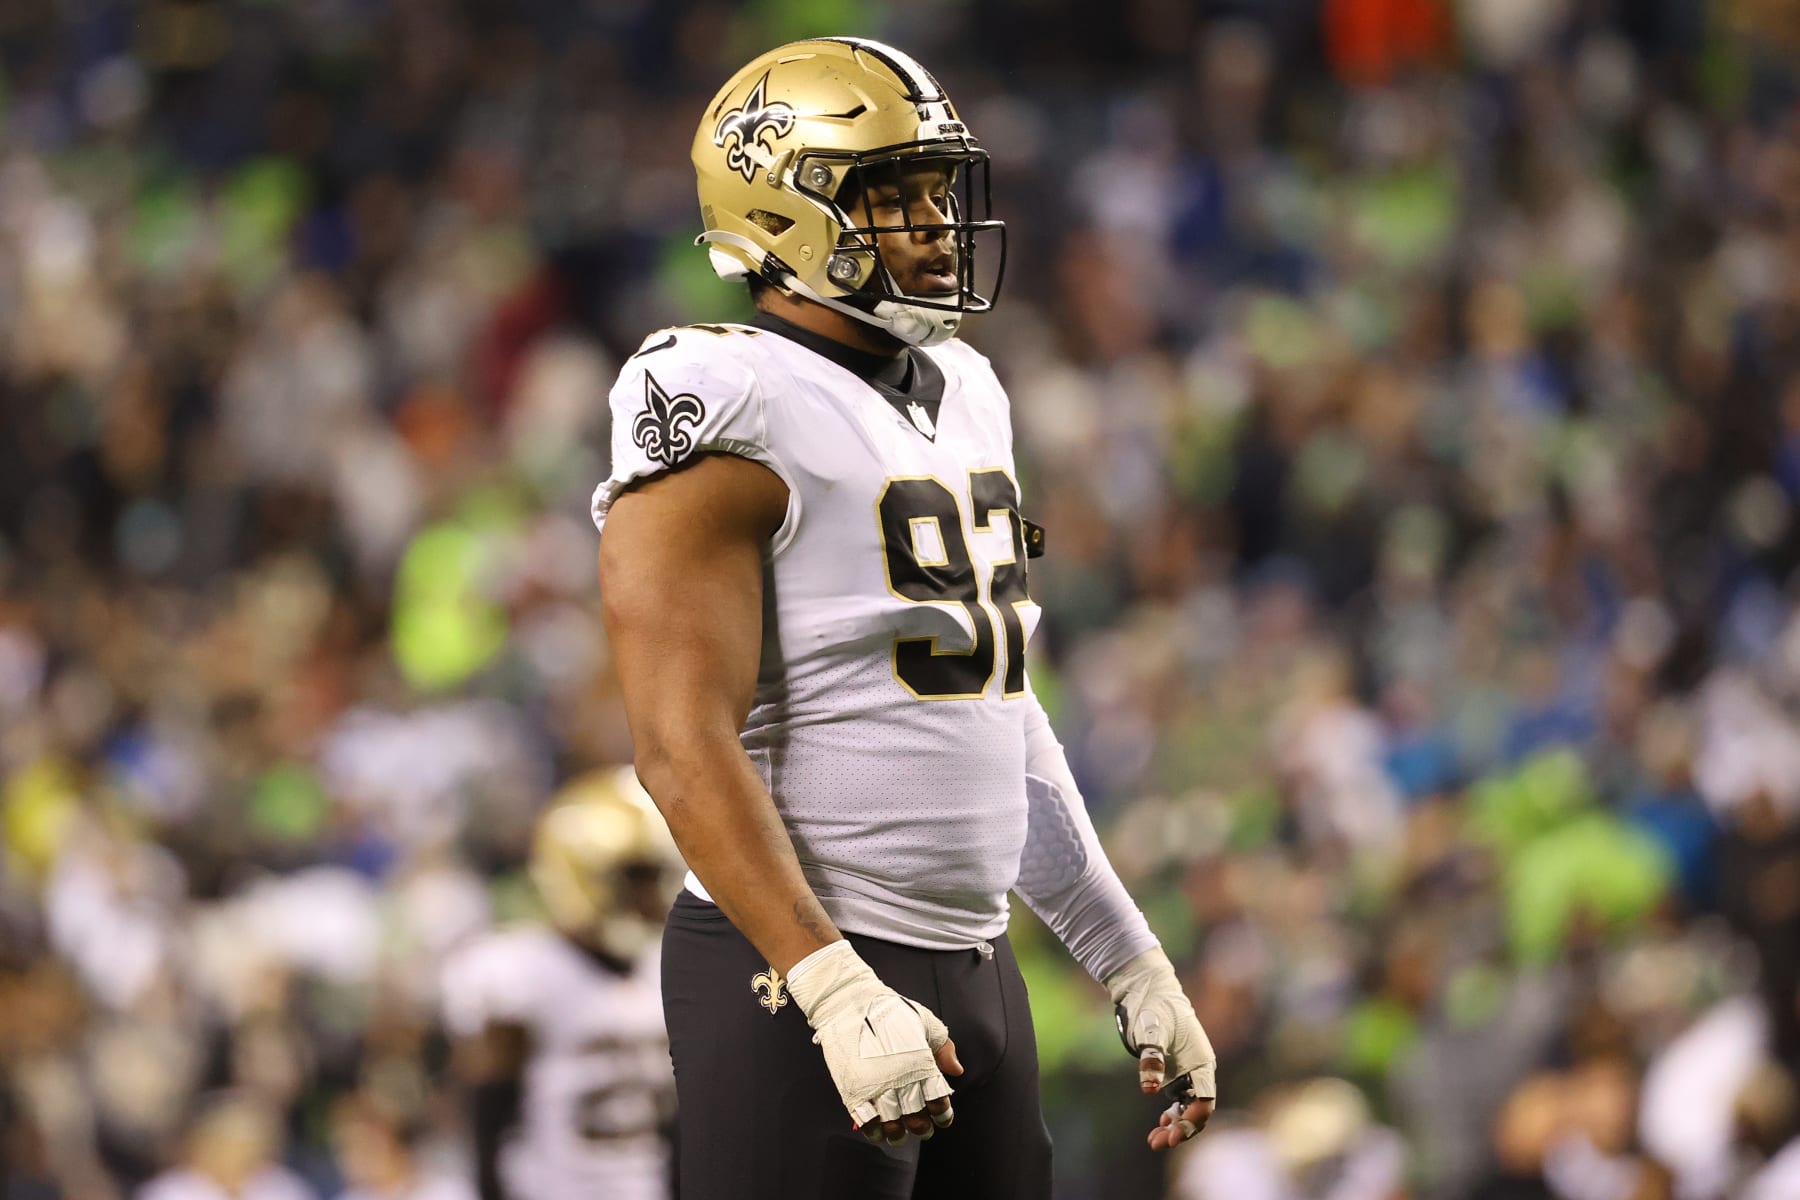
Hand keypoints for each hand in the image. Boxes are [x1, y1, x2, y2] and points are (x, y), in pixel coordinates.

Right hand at [784, 941, 964, 1145]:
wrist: (849, 1002)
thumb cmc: (889, 1010)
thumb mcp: (925, 1021)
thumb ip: (943, 1047)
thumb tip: (956, 1070)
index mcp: (922, 1065)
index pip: (939, 1101)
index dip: (943, 1114)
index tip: (941, 1117)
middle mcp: (902, 1081)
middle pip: (917, 1120)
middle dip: (922, 1128)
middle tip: (921, 1128)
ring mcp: (876, 1088)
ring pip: (892, 1126)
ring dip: (898, 1135)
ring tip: (898, 1133)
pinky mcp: (854, 1091)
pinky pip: (867, 1122)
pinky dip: (874, 1131)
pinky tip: (877, 1130)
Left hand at [1104, 947, 1216, 1150]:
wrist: (1147, 987)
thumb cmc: (1153, 1006)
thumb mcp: (1150, 1030)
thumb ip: (1151, 1059)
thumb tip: (1150, 1090)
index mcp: (1201, 1061)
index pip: (1204, 1101)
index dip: (1191, 1120)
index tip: (1173, 1134)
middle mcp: (1198, 1070)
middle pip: (1197, 1109)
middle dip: (1181, 1129)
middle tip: (1157, 1142)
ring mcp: (1187, 1071)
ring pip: (1188, 1108)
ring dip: (1174, 1125)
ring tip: (1154, 1140)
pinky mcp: (1174, 1070)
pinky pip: (1178, 1100)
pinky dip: (1171, 1114)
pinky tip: (1159, 1123)